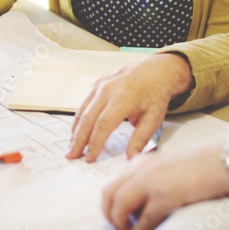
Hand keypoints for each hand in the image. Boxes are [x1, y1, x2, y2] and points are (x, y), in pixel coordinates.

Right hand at [67, 53, 193, 161]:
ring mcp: (100, 85)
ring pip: (81, 110)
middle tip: (72, 155)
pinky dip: (79, 117)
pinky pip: (84, 102)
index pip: (102, 126)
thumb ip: (140, 140)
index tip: (90, 157)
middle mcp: (108, 90)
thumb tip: (131, 158)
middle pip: (87, 119)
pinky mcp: (97, 83)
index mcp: (122, 98)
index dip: (94, 144)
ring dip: (75, 130)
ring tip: (72, 145)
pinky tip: (77, 129)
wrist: (156, 71)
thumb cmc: (155, 93)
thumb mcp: (153, 119)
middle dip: (78, 140)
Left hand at [102, 143, 228, 229]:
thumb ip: (147, 178)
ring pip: (119, 205)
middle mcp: (142, 168)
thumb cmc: (199, 165)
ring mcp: (151, 180)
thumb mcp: (165, 166)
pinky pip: (143, 218)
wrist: (222, 161)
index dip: (108, 203)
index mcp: (141, 161)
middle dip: (108, 214)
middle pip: (109, 194)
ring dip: (119, 222)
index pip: (112, 183)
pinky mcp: (165, 194)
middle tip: (116, 226)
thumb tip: (135, 204)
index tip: (112, 214)